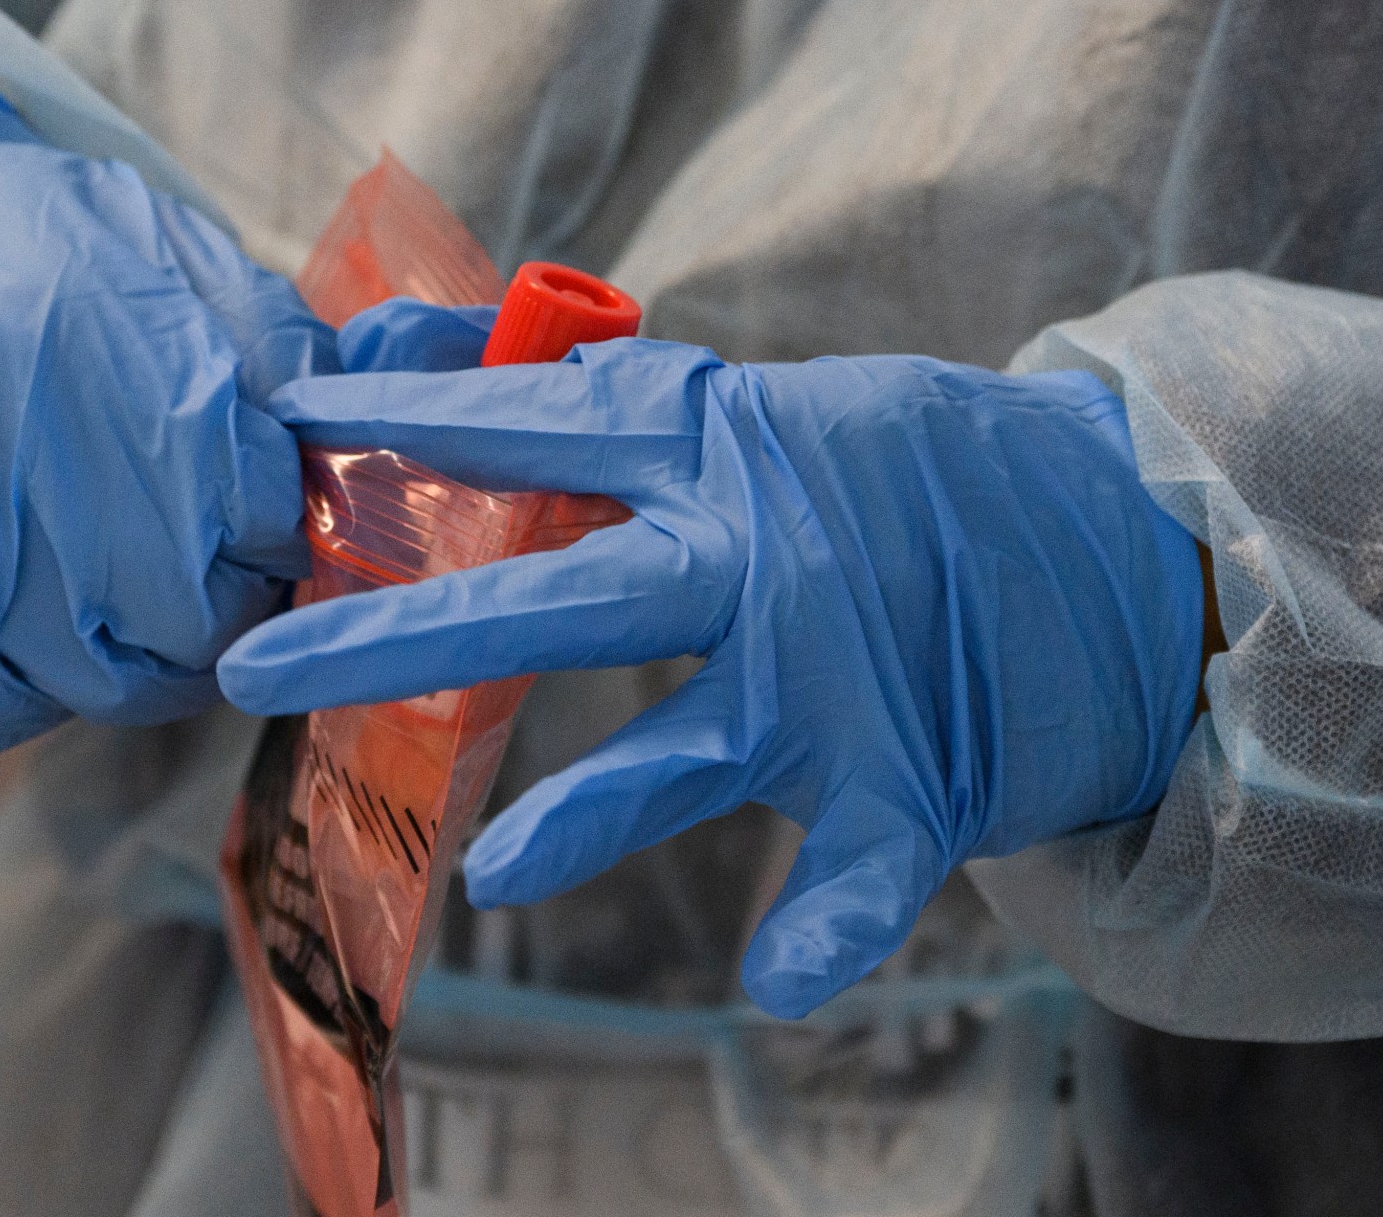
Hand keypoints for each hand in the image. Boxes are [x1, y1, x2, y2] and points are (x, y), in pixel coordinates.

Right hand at [0, 85, 334, 751]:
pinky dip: (26, 684)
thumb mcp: (168, 249)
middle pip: (201, 629)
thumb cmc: (17, 243)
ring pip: (105, 686)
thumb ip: (280, 346)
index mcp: (153, 394)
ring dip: (130, 655)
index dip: (277, 536)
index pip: (273, 532)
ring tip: (106, 587)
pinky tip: (21, 613)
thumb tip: (379, 415)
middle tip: (195, 571)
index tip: (257, 522)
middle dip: (218, 610)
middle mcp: (63, 487)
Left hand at [217, 339, 1204, 1016]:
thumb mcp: (779, 420)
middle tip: (256, 666)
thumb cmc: (921, 474)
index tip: (289, 427)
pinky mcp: (912, 776)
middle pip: (556, 594)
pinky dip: (823, 930)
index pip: (534, 426)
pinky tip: (774, 985)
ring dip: (589, 814)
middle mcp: (759, 557)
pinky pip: (861, 872)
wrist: (1126, 527)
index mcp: (722, 450)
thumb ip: (656, 435)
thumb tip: (525, 398)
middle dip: (402, 628)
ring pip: (687, 750)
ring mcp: (832, 674)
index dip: (408, 427)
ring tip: (494, 871)